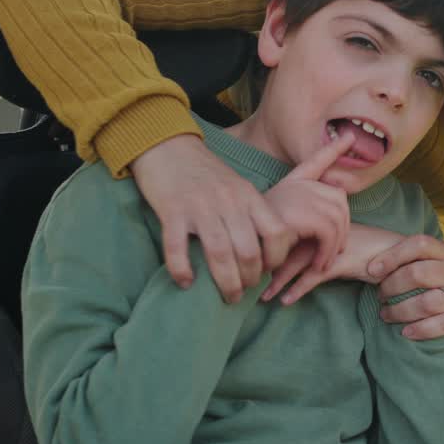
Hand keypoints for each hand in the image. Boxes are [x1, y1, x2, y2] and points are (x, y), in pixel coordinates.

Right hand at [131, 131, 353, 303]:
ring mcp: (200, 206)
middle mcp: (228, 202)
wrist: (167, 146)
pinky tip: (186, 283)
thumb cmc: (204, 172)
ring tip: (226, 297)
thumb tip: (262, 251)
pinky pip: (177, 248)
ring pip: (219, 254)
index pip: (276, 232)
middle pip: (248, 251)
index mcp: (248, 196)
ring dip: (226, 282)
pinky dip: (182, 270)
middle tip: (243, 293)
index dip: (276, 259)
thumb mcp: (237, 186)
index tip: (267, 272)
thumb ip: (250, 212)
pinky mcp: (172, 211)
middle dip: (249, 279)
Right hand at [258, 129, 358, 275]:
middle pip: (339, 199)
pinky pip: (329, 233)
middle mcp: (295, 185)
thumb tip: (337, 203)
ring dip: (334, 246)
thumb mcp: (284, 223)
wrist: (240, 251)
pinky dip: (327, 252)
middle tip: (334, 251)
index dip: (333, 149)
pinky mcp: (298, 213)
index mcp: (291, 183)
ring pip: (337, 218)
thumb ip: (307, 212)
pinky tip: (318, 265)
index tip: (348, 136)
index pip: (315, 161)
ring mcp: (297, 196)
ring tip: (323, 263)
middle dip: (344, 227)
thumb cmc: (262, 245)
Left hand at [260, 222, 403, 303]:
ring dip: (277, 281)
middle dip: (267, 264)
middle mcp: (322, 233)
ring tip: (263, 296)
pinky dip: (297, 289)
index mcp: (321, 223)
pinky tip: (286, 300)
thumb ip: (323, 246)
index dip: (270, 246)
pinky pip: (312, 277)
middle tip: (248, 279)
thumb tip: (302, 257)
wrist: (396, 251)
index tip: (253, 258)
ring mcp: (330, 248)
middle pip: (287, 247)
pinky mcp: (339, 263)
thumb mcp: (341, 244)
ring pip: (295, 263)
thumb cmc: (370, 247)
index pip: (289, 232)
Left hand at [368, 235, 443, 339]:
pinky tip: (406, 332)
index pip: (419, 245)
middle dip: (392, 286)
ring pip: (427, 302)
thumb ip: (413, 259)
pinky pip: (441, 325)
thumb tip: (372, 265)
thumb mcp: (437, 262)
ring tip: (387, 315)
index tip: (372, 271)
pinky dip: (420, 330)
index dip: (393, 256)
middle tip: (380, 296)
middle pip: (418, 274)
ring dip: (401, 311)